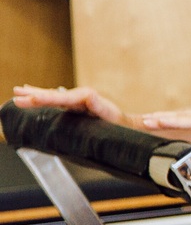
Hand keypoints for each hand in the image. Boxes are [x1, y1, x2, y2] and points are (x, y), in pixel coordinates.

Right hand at [13, 84, 129, 125]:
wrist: (138, 131)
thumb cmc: (130, 133)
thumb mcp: (120, 129)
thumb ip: (110, 123)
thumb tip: (100, 115)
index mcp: (97, 104)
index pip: (72, 98)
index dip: (53, 98)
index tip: (36, 98)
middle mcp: (88, 101)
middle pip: (59, 96)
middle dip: (38, 95)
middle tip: (19, 95)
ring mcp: (83, 103)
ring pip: (56, 97)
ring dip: (37, 94)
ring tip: (19, 91)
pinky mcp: (80, 108)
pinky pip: (58, 101)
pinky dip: (44, 98)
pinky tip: (32, 95)